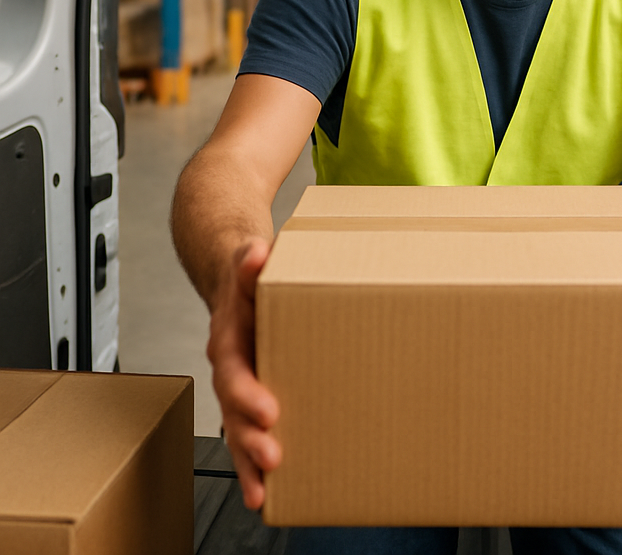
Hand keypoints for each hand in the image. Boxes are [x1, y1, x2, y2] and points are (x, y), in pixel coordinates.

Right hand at [207, 238, 280, 509]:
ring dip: (248, 460)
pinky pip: (249, 430)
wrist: (234, 277)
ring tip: (262, 490)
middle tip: (271, 456)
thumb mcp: (248, 261)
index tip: (268, 411)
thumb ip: (250, 259)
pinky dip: (253, 460)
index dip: (247, 393)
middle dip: (249, 437)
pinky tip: (267, 489)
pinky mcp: (253, 392)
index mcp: (227, 337)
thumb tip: (257, 253)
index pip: (233, 369)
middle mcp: (228, 366)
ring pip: (237, 428)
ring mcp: (239, 383)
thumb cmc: (246, 273)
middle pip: (233, 409)